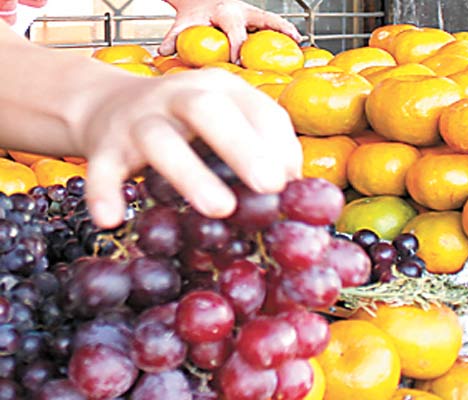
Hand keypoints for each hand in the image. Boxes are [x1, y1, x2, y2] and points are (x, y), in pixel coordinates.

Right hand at [78, 69, 301, 228]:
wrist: (110, 103)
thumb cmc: (185, 122)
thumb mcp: (226, 120)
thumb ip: (258, 143)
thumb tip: (294, 186)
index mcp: (220, 88)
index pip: (258, 108)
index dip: (280, 145)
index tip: (293, 183)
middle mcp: (179, 96)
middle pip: (208, 112)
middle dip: (242, 147)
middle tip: (270, 187)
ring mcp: (139, 119)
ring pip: (159, 141)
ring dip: (189, 174)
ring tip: (219, 209)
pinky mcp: (105, 145)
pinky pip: (101, 169)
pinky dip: (104, 193)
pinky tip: (112, 219)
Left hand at [159, 0, 301, 60]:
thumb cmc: (194, 13)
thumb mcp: (183, 23)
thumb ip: (174, 38)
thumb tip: (163, 52)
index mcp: (224, 12)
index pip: (235, 34)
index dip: (238, 49)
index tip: (239, 63)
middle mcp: (241, 10)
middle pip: (261, 21)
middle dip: (273, 34)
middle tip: (283, 50)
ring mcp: (250, 13)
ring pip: (272, 20)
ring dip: (286, 31)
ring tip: (299, 43)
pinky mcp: (256, 18)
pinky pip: (273, 24)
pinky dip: (285, 32)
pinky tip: (298, 45)